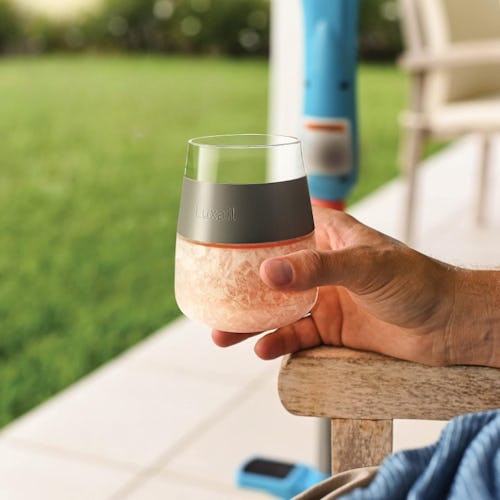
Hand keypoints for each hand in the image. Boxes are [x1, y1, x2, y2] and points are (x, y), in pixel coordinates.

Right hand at [212, 207, 498, 366]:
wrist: (447, 326)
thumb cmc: (415, 279)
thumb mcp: (364, 265)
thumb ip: (317, 268)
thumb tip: (268, 272)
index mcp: (327, 237)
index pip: (282, 225)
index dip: (252, 229)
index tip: (220, 237)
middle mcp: (320, 267)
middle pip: (271, 274)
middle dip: (241, 286)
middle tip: (212, 297)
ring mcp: (323, 299)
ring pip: (277, 309)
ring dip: (251, 323)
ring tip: (222, 335)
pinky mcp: (330, 330)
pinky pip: (296, 337)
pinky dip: (278, 343)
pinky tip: (263, 349)